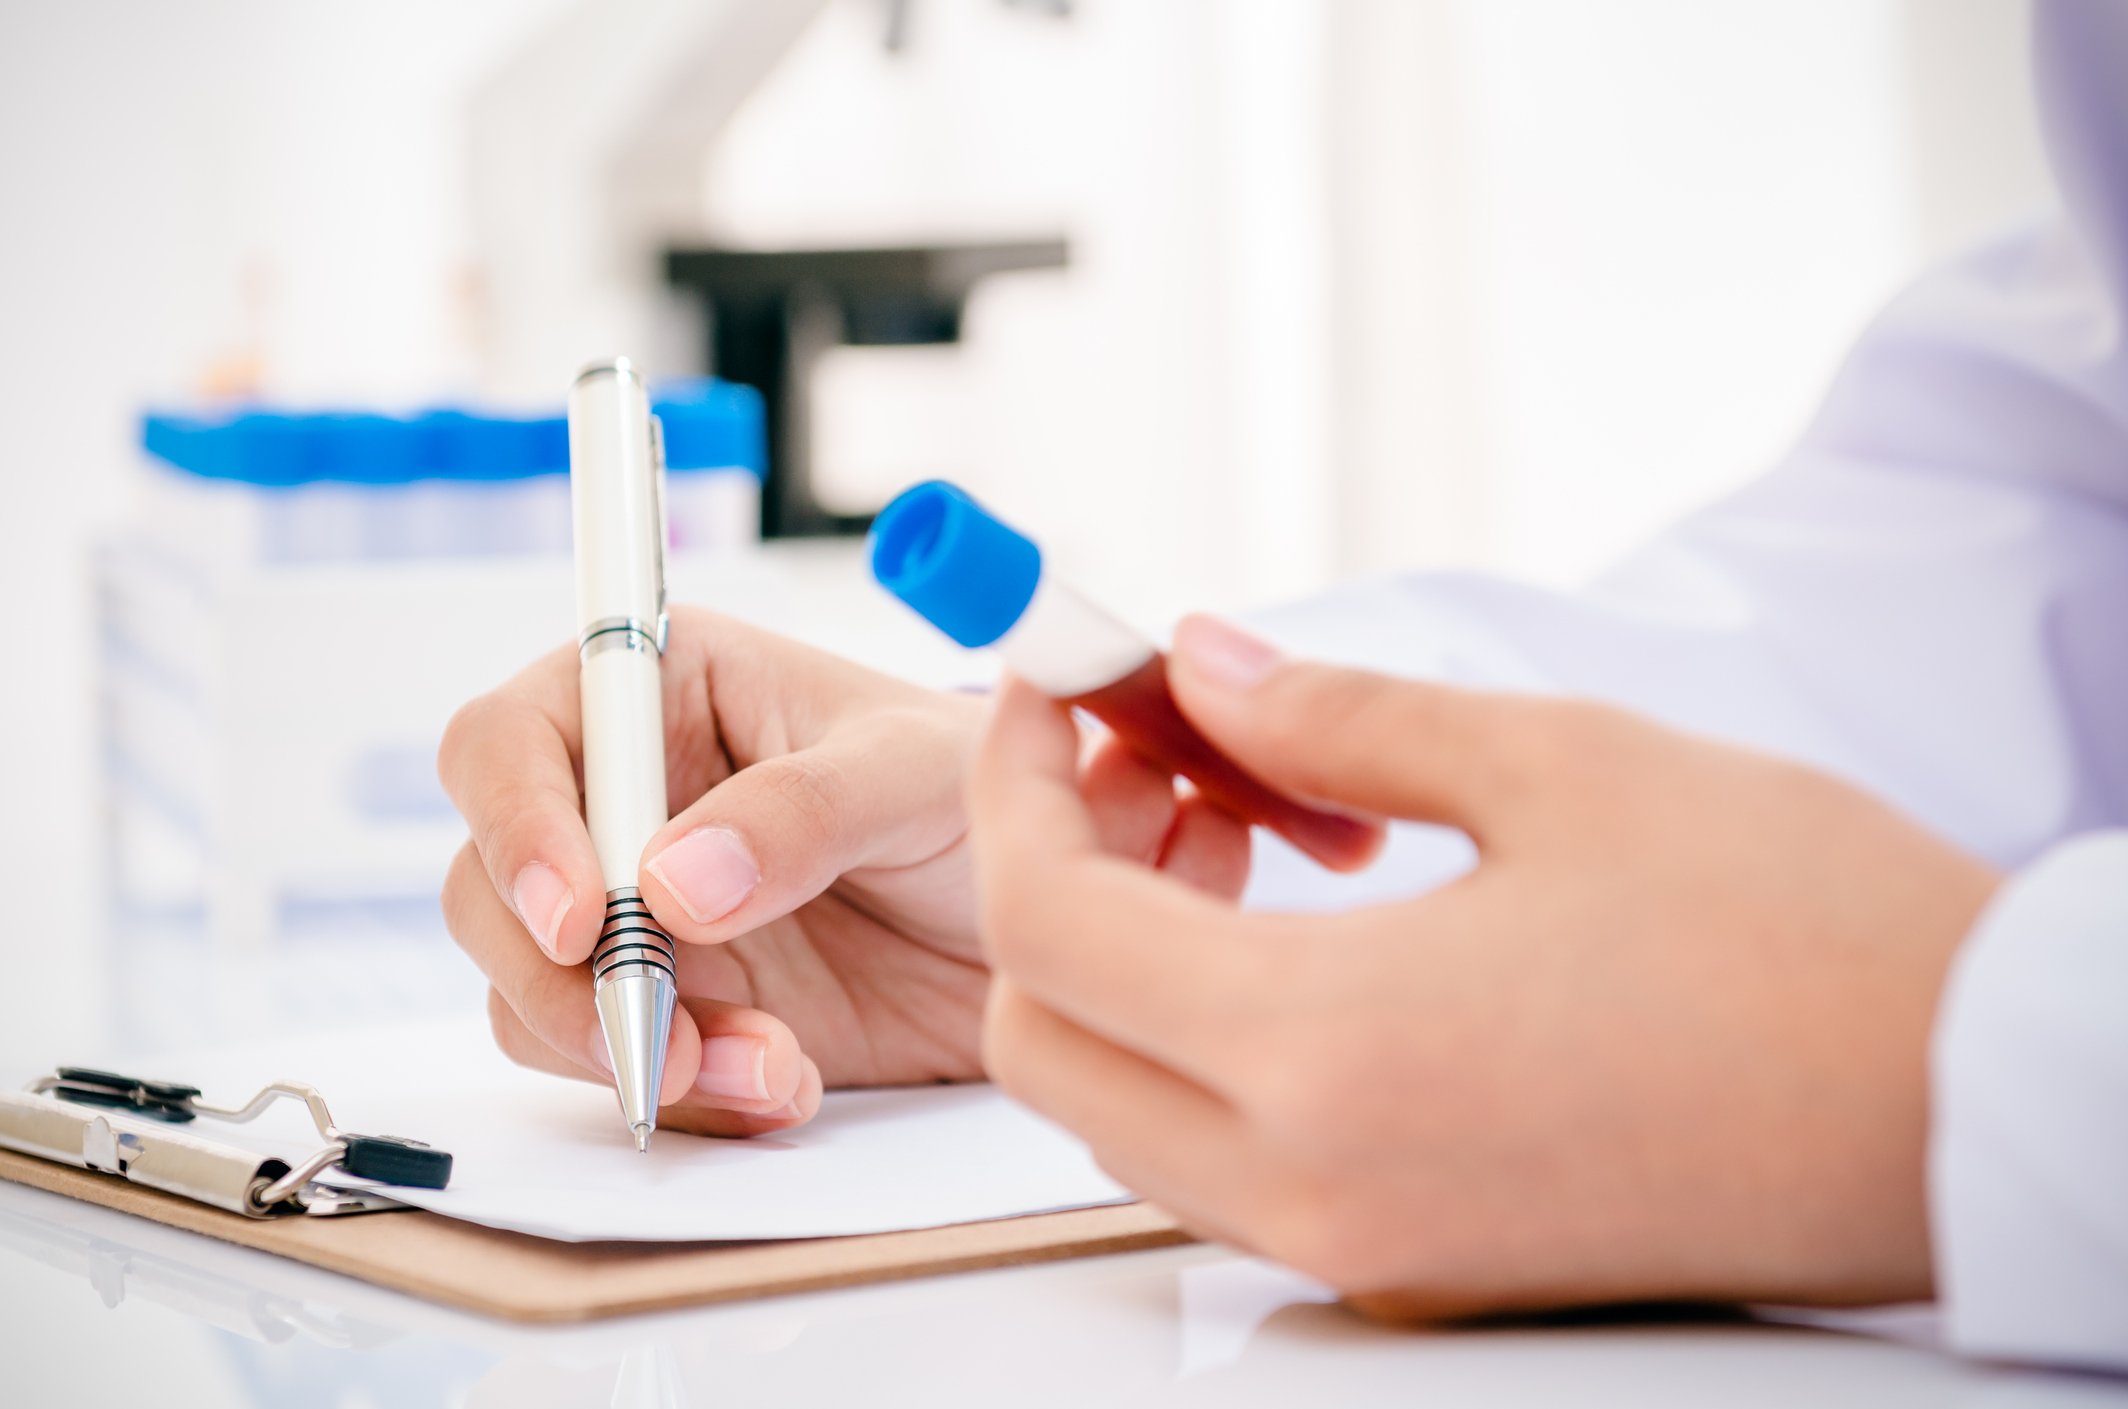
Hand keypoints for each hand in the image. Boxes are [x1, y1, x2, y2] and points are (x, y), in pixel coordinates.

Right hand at [438, 608, 998, 1135]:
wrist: (1039, 922)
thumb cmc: (983, 795)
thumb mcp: (918, 774)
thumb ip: (803, 810)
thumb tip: (671, 884)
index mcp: (659, 690)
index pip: (510, 741)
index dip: (517, 828)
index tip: (582, 921)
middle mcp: (621, 798)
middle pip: (489, 886)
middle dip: (559, 979)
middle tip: (653, 1041)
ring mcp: (635, 913)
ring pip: (533, 993)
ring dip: (626, 1051)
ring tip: (772, 1066)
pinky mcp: (670, 1006)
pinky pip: (612, 1066)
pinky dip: (685, 1094)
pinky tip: (785, 1082)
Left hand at [969, 614, 2002, 1316]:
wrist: (1970, 1107)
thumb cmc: (1800, 931)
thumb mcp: (1559, 764)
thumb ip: (1335, 716)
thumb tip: (1199, 665)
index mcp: (1328, 1052)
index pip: (1043, 926)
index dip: (1012, 784)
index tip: (1045, 692)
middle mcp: (1315, 1185)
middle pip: (1044, 1044)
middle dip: (1041, 884)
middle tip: (1132, 762)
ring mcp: (1364, 1248)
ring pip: (1123, 1115)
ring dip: (1119, 968)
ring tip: (1223, 831)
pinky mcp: (1419, 1267)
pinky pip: (1225, 1167)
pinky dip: (1202, 1048)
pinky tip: (1290, 938)